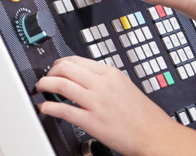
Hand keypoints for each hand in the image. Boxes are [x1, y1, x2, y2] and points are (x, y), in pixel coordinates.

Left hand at [35, 57, 181, 155]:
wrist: (155, 135)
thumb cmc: (144, 115)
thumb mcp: (124, 85)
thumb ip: (104, 79)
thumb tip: (84, 77)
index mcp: (110, 73)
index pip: (76, 60)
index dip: (59, 63)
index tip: (54, 68)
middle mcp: (102, 84)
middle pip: (65, 68)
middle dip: (50, 72)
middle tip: (45, 78)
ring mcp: (96, 102)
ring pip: (61, 85)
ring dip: (45, 85)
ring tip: (40, 89)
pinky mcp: (92, 121)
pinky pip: (64, 110)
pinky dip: (49, 107)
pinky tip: (44, 108)